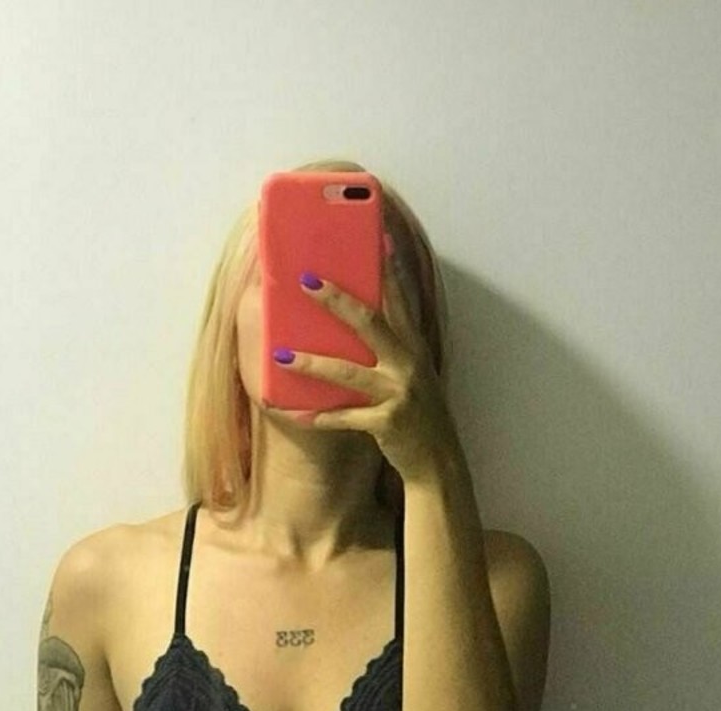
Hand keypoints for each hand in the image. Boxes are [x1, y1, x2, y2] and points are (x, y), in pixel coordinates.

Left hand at [262, 255, 463, 482]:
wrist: (438, 461)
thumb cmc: (420, 416)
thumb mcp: (414, 377)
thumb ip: (393, 352)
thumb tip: (358, 327)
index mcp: (414, 350)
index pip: (400, 302)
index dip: (390, 270)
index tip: (379, 239)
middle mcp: (408, 366)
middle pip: (369, 323)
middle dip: (337, 300)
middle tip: (307, 281)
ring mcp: (398, 394)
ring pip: (348, 373)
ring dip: (312, 364)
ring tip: (282, 356)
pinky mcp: (386, 423)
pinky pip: (344, 418)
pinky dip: (318, 417)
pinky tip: (293, 414)